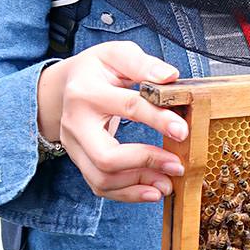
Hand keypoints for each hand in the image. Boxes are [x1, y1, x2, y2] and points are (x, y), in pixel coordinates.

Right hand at [37, 42, 188, 202]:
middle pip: (106, 156)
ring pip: (102, 178)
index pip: (128, 108)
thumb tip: (170, 76)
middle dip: (146, 162)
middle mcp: (75, 123)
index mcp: (86, 91)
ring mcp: (73, 146)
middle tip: (177, 165)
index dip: (158, 120)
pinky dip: (128, 194)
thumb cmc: (98, 70)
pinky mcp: (79, 161)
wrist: (66, 85)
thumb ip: (142, 64)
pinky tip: (152, 191)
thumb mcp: (117, 55)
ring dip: (139, 183)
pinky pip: (100, 187)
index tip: (183, 131)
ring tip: (169, 182)